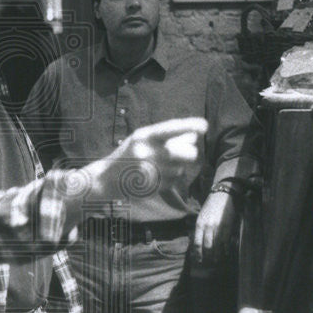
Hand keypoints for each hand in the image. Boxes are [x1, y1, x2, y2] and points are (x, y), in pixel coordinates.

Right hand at [86, 117, 207, 202]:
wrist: (107, 178)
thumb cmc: (130, 154)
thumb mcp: (140, 138)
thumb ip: (164, 135)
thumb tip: (194, 135)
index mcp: (144, 137)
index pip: (171, 128)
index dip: (190, 125)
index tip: (204, 126)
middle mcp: (148, 153)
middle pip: (188, 152)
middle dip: (189, 152)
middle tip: (182, 151)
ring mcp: (152, 171)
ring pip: (182, 167)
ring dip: (177, 166)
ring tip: (160, 165)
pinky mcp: (154, 186)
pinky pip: (175, 180)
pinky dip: (171, 178)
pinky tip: (157, 175)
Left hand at [193, 190, 235, 264]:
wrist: (222, 195)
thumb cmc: (210, 206)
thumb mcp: (201, 216)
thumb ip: (198, 228)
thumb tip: (196, 242)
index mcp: (199, 224)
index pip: (197, 243)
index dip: (197, 253)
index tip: (198, 260)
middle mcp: (208, 227)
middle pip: (207, 246)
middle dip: (207, 256)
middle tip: (208, 263)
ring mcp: (218, 227)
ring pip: (216, 245)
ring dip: (216, 255)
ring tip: (216, 261)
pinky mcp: (227, 226)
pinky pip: (226, 241)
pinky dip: (225, 248)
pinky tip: (225, 253)